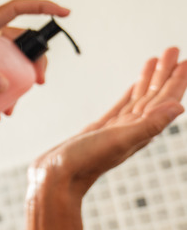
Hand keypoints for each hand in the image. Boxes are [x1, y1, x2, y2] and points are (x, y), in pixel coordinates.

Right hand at [32, 47, 186, 199]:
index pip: (164, 100)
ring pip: (139, 99)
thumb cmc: (84, 163)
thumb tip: (179, 107)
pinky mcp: (100, 130)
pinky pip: (121, 107)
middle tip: (172, 50)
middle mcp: (132, 129)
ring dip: (148, 80)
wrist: (55, 179)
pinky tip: (134, 86)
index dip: (176, 80)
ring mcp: (116, 129)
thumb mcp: (119, 141)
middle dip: (164, 74)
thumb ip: (149, 125)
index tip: (184, 61)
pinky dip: (130, 94)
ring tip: (155, 60)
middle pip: (154, 96)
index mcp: (140, 130)